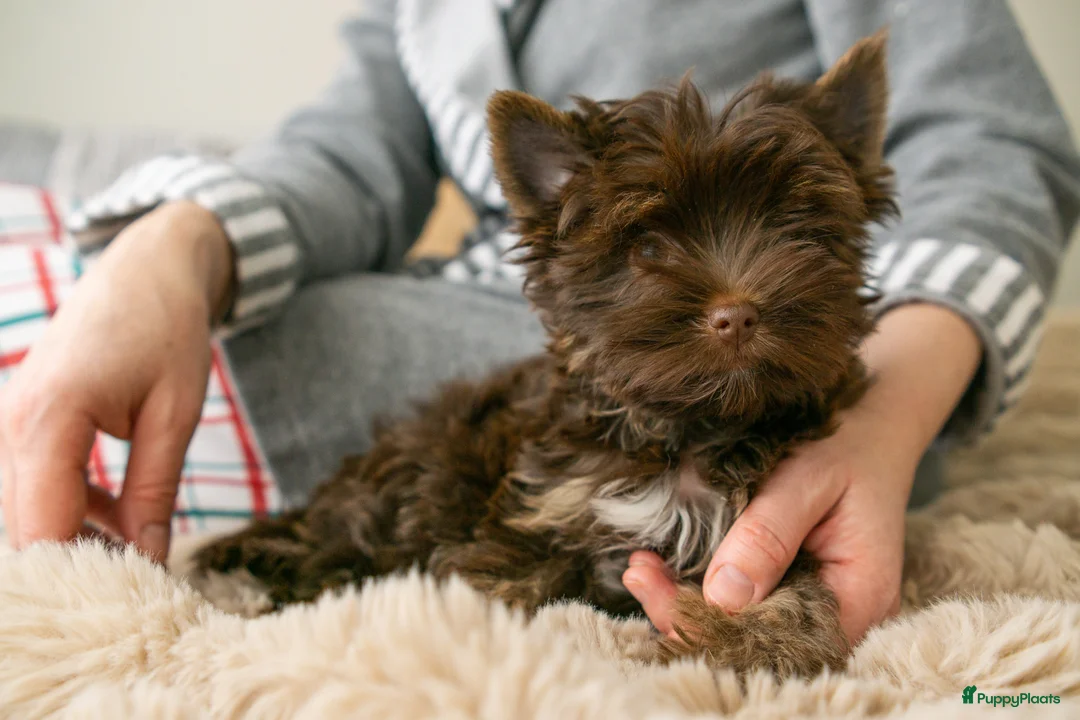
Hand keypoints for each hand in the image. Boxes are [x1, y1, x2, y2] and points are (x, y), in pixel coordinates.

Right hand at [0, 201, 233, 560]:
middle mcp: (11, 424)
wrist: (146, 268)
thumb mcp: (175, 414)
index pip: (42, 527)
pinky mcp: (25, 424)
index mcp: (49, 416)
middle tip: (140, 584)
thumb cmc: (166, 329)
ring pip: (27, 511)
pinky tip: (125, 518)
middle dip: (77, 564)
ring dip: (77, 538)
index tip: (130, 600)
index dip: (83, 574)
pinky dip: (75, 511)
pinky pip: (37, 486)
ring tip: (139, 548)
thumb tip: (148, 562)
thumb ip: (155, 490)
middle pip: (24, 527)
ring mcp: (11, 423)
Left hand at [622, 303, 981, 644]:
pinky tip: (659, 565)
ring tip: (640, 569)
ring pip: (740, 624)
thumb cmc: (847, 441)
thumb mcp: (810, 477)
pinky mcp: (788, 584)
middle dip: (690, 615)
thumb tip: (722, 595)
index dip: (717, 627)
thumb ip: (768, 535)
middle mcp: (838, 613)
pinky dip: (697, 587)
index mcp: (859, 596)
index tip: (663, 592)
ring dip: (686, 602)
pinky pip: (740, 600)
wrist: (871, 421)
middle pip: (755, 640)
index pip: (781, 639)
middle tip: (638, 574)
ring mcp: (812, 602)